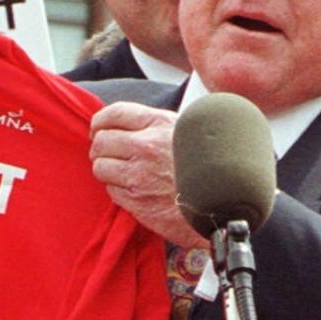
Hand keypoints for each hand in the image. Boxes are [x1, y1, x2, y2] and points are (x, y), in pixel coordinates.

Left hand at [88, 102, 207, 248]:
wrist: (222, 205)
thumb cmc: (209, 169)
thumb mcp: (189, 133)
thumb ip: (160, 126)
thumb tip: (134, 124)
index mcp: (158, 124)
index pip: (114, 113)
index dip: (100, 121)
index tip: (98, 127)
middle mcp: (145, 147)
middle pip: (101, 141)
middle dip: (100, 148)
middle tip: (107, 154)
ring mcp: (139, 175)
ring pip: (101, 167)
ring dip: (106, 170)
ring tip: (120, 173)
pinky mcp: (137, 201)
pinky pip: (112, 191)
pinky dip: (117, 190)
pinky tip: (133, 190)